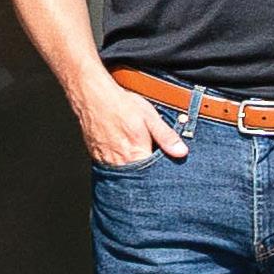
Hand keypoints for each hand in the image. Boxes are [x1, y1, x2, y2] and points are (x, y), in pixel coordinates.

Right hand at [73, 75, 187, 167]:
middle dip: (148, 170)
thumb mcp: (150, 118)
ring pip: (125, 172)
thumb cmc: (121, 105)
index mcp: (135, 154)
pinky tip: (124, 151)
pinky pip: (112, 166)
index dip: (161, 171)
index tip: (166, 166)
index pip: (152, 174)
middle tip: (151, 153)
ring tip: (138, 152)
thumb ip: (166, 137)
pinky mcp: (96, 157)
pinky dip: (120, 162)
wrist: (92, 97)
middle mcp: (119, 162)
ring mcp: (105, 161)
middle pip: (138, 175)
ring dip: (133, 166)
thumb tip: (181, 152)